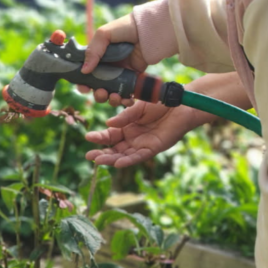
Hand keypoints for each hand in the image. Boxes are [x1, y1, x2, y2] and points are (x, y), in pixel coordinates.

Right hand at [77, 13, 148, 106]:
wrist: (148, 31)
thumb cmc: (124, 28)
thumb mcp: (104, 34)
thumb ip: (93, 51)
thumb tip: (84, 71)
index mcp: (97, 58)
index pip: (85, 75)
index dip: (83, 84)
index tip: (83, 88)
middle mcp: (107, 68)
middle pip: (98, 88)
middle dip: (98, 94)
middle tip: (101, 92)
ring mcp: (120, 74)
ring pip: (112, 93)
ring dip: (111, 99)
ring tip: (114, 96)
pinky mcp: (133, 79)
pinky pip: (127, 93)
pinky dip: (126, 100)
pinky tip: (126, 99)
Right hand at [84, 97, 210, 167]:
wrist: (180, 104)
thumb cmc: (160, 104)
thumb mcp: (139, 107)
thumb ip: (125, 117)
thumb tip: (108, 123)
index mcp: (127, 127)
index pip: (109, 135)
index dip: (99, 137)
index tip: (88, 138)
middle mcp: (133, 138)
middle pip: (114, 149)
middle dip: (102, 153)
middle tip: (89, 156)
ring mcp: (142, 144)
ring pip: (124, 155)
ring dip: (112, 159)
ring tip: (99, 161)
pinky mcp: (153, 148)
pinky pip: (139, 156)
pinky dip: (129, 160)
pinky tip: (118, 163)